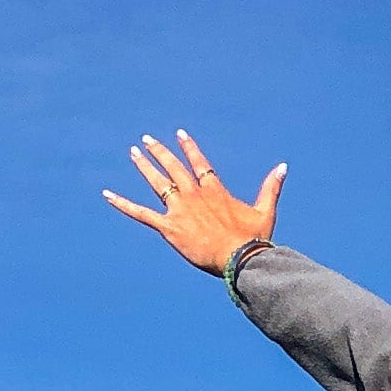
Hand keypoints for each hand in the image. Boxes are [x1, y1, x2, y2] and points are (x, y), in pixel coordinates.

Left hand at [103, 131, 286, 273]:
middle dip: (160, 151)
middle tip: (147, 139)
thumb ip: (270, 187)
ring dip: (145, 166)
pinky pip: (140, 213)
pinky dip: (122, 204)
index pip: (199, 163)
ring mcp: (179, 209)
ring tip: (134, 152)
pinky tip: (107, 194)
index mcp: (214, 190)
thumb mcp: (264, 211)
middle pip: (174, 167)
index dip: (189, 148)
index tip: (180, 134)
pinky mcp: (168, 227)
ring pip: (157, 182)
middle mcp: (194, 195)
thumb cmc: (253, 238)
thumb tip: (283, 166)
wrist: (238, 257)